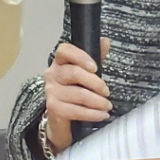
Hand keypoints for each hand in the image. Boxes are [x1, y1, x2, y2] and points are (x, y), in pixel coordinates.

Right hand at [42, 38, 110, 154]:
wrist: (61, 118)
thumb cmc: (75, 92)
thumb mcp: (87, 73)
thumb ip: (96, 57)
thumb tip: (105, 41)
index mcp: (60, 62)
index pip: (65, 50)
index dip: (81, 57)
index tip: (95, 67)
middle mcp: (52, 74)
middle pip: (74, 73)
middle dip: (95, 83)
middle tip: (107, 92)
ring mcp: (51, 91)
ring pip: (78, 94)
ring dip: (97, 101)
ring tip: (107, 105)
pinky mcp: (53, 108)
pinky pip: (76, 110)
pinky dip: (92, 114)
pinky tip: (102, 115)